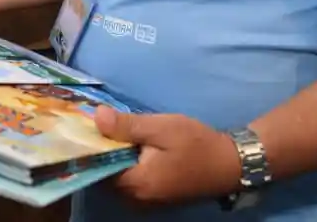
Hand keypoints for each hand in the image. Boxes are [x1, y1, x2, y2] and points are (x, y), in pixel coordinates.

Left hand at [94, 108, 240, 205]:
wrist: (229, 164)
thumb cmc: (196, 144)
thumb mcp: (161, 127)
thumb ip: (127, 125)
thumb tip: (96, 117)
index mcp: (136, 184)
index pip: (98, 167)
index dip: (92, 145)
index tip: (87, 124)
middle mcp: (136, 199)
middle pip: (105, 173)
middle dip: (102, 149)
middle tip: (102, 123)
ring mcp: (145, 201)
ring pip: (117, 176)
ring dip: (115, 155)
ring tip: (116, 130)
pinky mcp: (153, 197)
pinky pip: (130, 179)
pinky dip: (126, 163)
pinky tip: (131, 144)